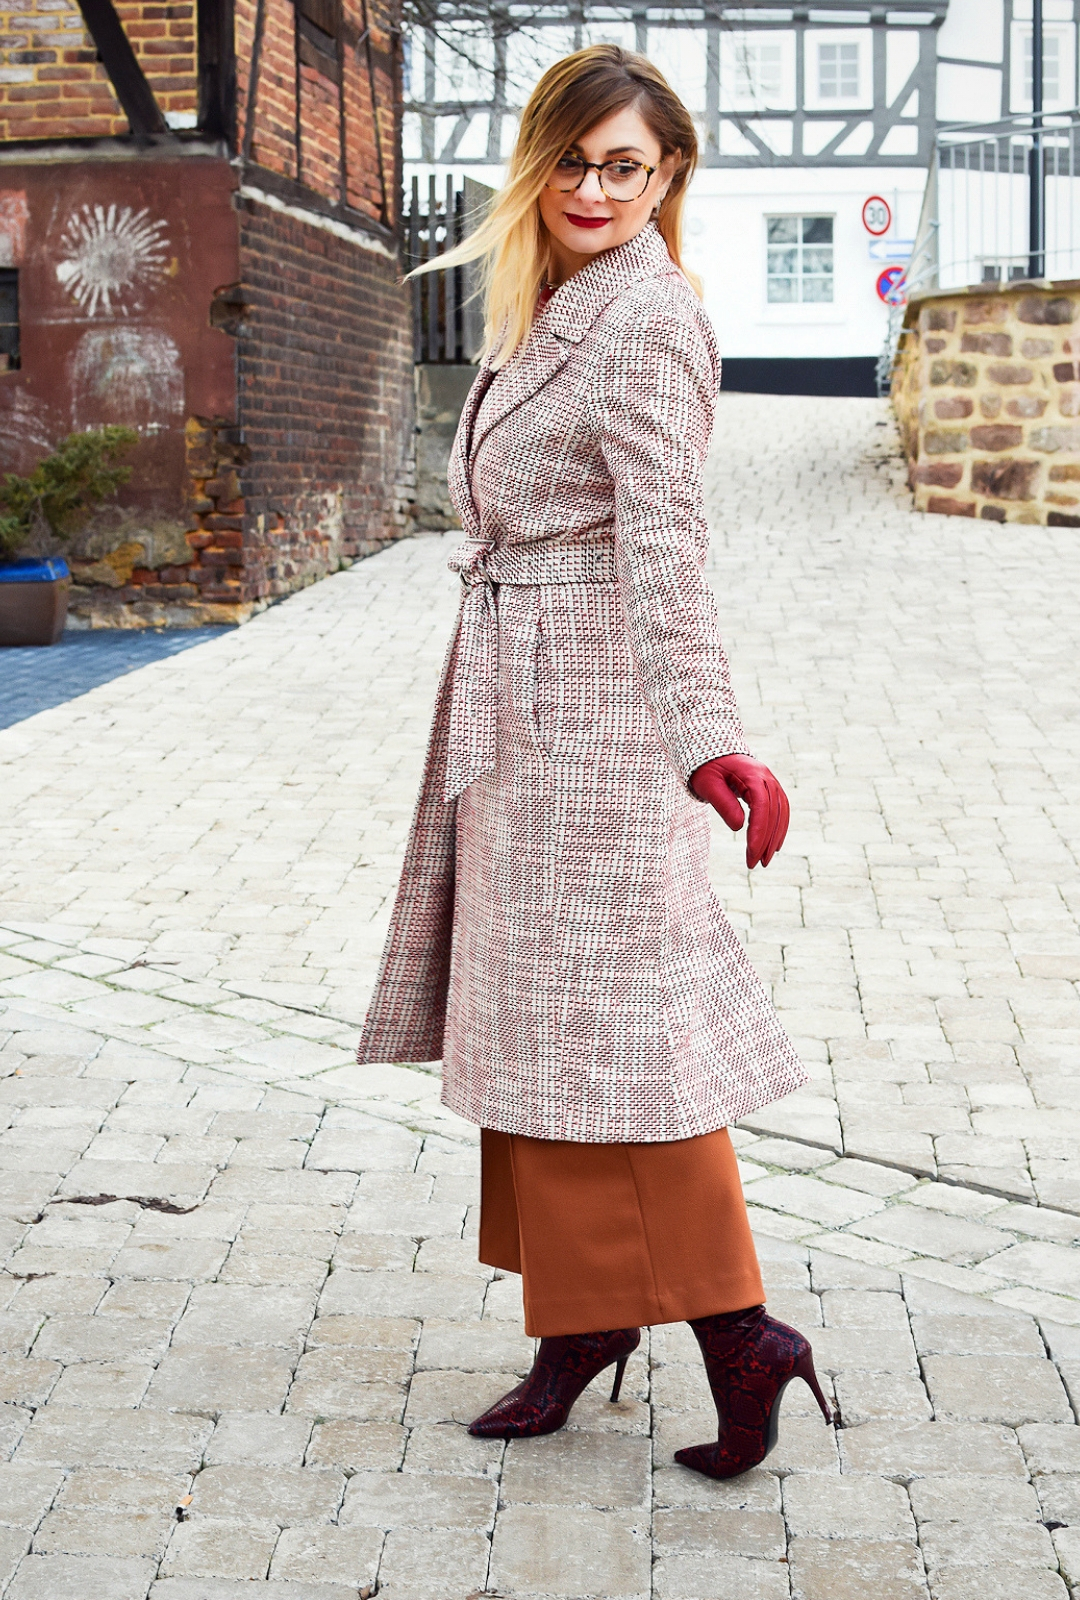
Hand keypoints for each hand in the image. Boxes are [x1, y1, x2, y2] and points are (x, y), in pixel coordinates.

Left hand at [689, 754, 789, 869]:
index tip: (752, 852)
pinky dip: (778, 828)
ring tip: (764, 861)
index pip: (761, 806)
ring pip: (781, 812)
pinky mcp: (769, 788)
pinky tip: (773, 845)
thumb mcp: (708, 785)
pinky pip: (780, 809)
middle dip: (767, 840)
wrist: (710, 751)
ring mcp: (770, 781)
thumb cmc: (705, 768)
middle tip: (757, 864)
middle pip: (774, 812)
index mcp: (752, 774)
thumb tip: (739, 828)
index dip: (759, 831)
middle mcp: (766, 777)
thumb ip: (723, 803)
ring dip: (775, 838)